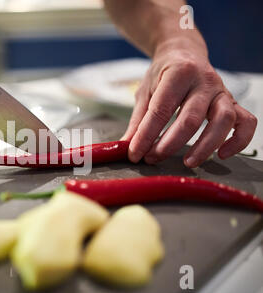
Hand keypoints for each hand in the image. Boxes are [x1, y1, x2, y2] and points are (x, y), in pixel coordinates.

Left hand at [122, 38, 257, 167]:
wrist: (184, 52)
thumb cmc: (162, 74)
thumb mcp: (145, 92)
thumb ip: (138, 121)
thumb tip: (125, 147)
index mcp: (178, 73)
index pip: (161, 110)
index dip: (146, 135)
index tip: (135, 154)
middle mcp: (204, 81)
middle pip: (191, 118)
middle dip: (170, 144)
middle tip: (153, 158)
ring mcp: (222, 91)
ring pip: (223, 120)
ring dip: (205, 145)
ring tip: (188, 162)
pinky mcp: (232, 101)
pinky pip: (246, 122)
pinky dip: (239, 140)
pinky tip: (222, 154)